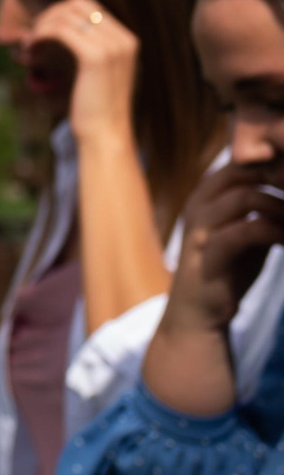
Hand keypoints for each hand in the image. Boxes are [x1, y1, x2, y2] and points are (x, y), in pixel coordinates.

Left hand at [30, 0, 140, 151]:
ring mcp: (113, 46)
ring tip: (29, 48)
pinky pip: (61, 30)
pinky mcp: (96, 57)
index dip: (60, 14)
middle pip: (78, 4)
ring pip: (67, 15)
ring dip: (41, 27)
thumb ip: (82, 48)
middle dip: (50, 15)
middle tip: (33, 38)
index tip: (42, 33)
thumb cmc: (93, 108)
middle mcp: (124, 39)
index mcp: (126, 40)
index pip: (89, 7)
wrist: (105, 135)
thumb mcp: (91, 72)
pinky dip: (41, 35)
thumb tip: (47, 30)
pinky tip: (31, 52)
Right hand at [169, 162, 283, 337]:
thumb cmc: (228, 267)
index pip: (239, 162)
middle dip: (278, 178)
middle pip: (242, 171)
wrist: (199, 311)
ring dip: (281, 206)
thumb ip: (259, 206)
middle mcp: (198, 206)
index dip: (272, 164)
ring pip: (245, 197)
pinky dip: (275, 231)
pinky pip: (248, 231)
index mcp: (205, 196)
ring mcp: (201, 230)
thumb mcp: (243, 228)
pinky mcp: (210, 256)